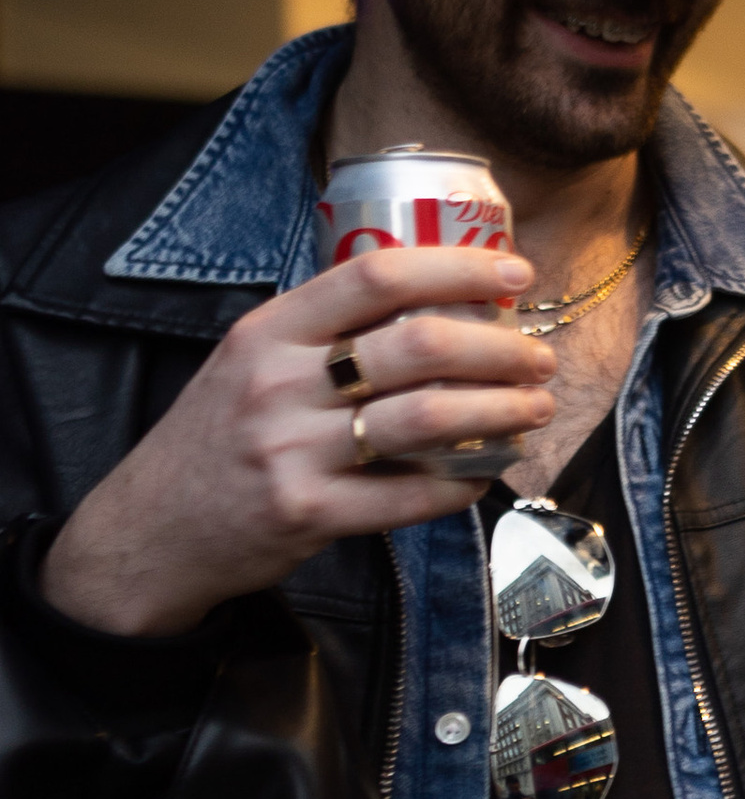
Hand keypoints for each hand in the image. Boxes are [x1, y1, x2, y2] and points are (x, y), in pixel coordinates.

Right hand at [40, 243, 553, 636]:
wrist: (151, 530)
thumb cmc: (216, 438)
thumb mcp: (249, 361)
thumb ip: (321, 332)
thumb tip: (434, 300)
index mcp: (269, 331)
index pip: (375, 275)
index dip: (457, 268)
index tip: (514, 275)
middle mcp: (280, 383)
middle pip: (419, 346)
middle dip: (499, 348)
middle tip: (539, 356)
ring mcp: (293, 451)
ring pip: (428, 418)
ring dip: (500, 411)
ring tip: (534, 408)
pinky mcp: (309, 515)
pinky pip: (410, 496)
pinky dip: (462, 482)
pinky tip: (486, 472)